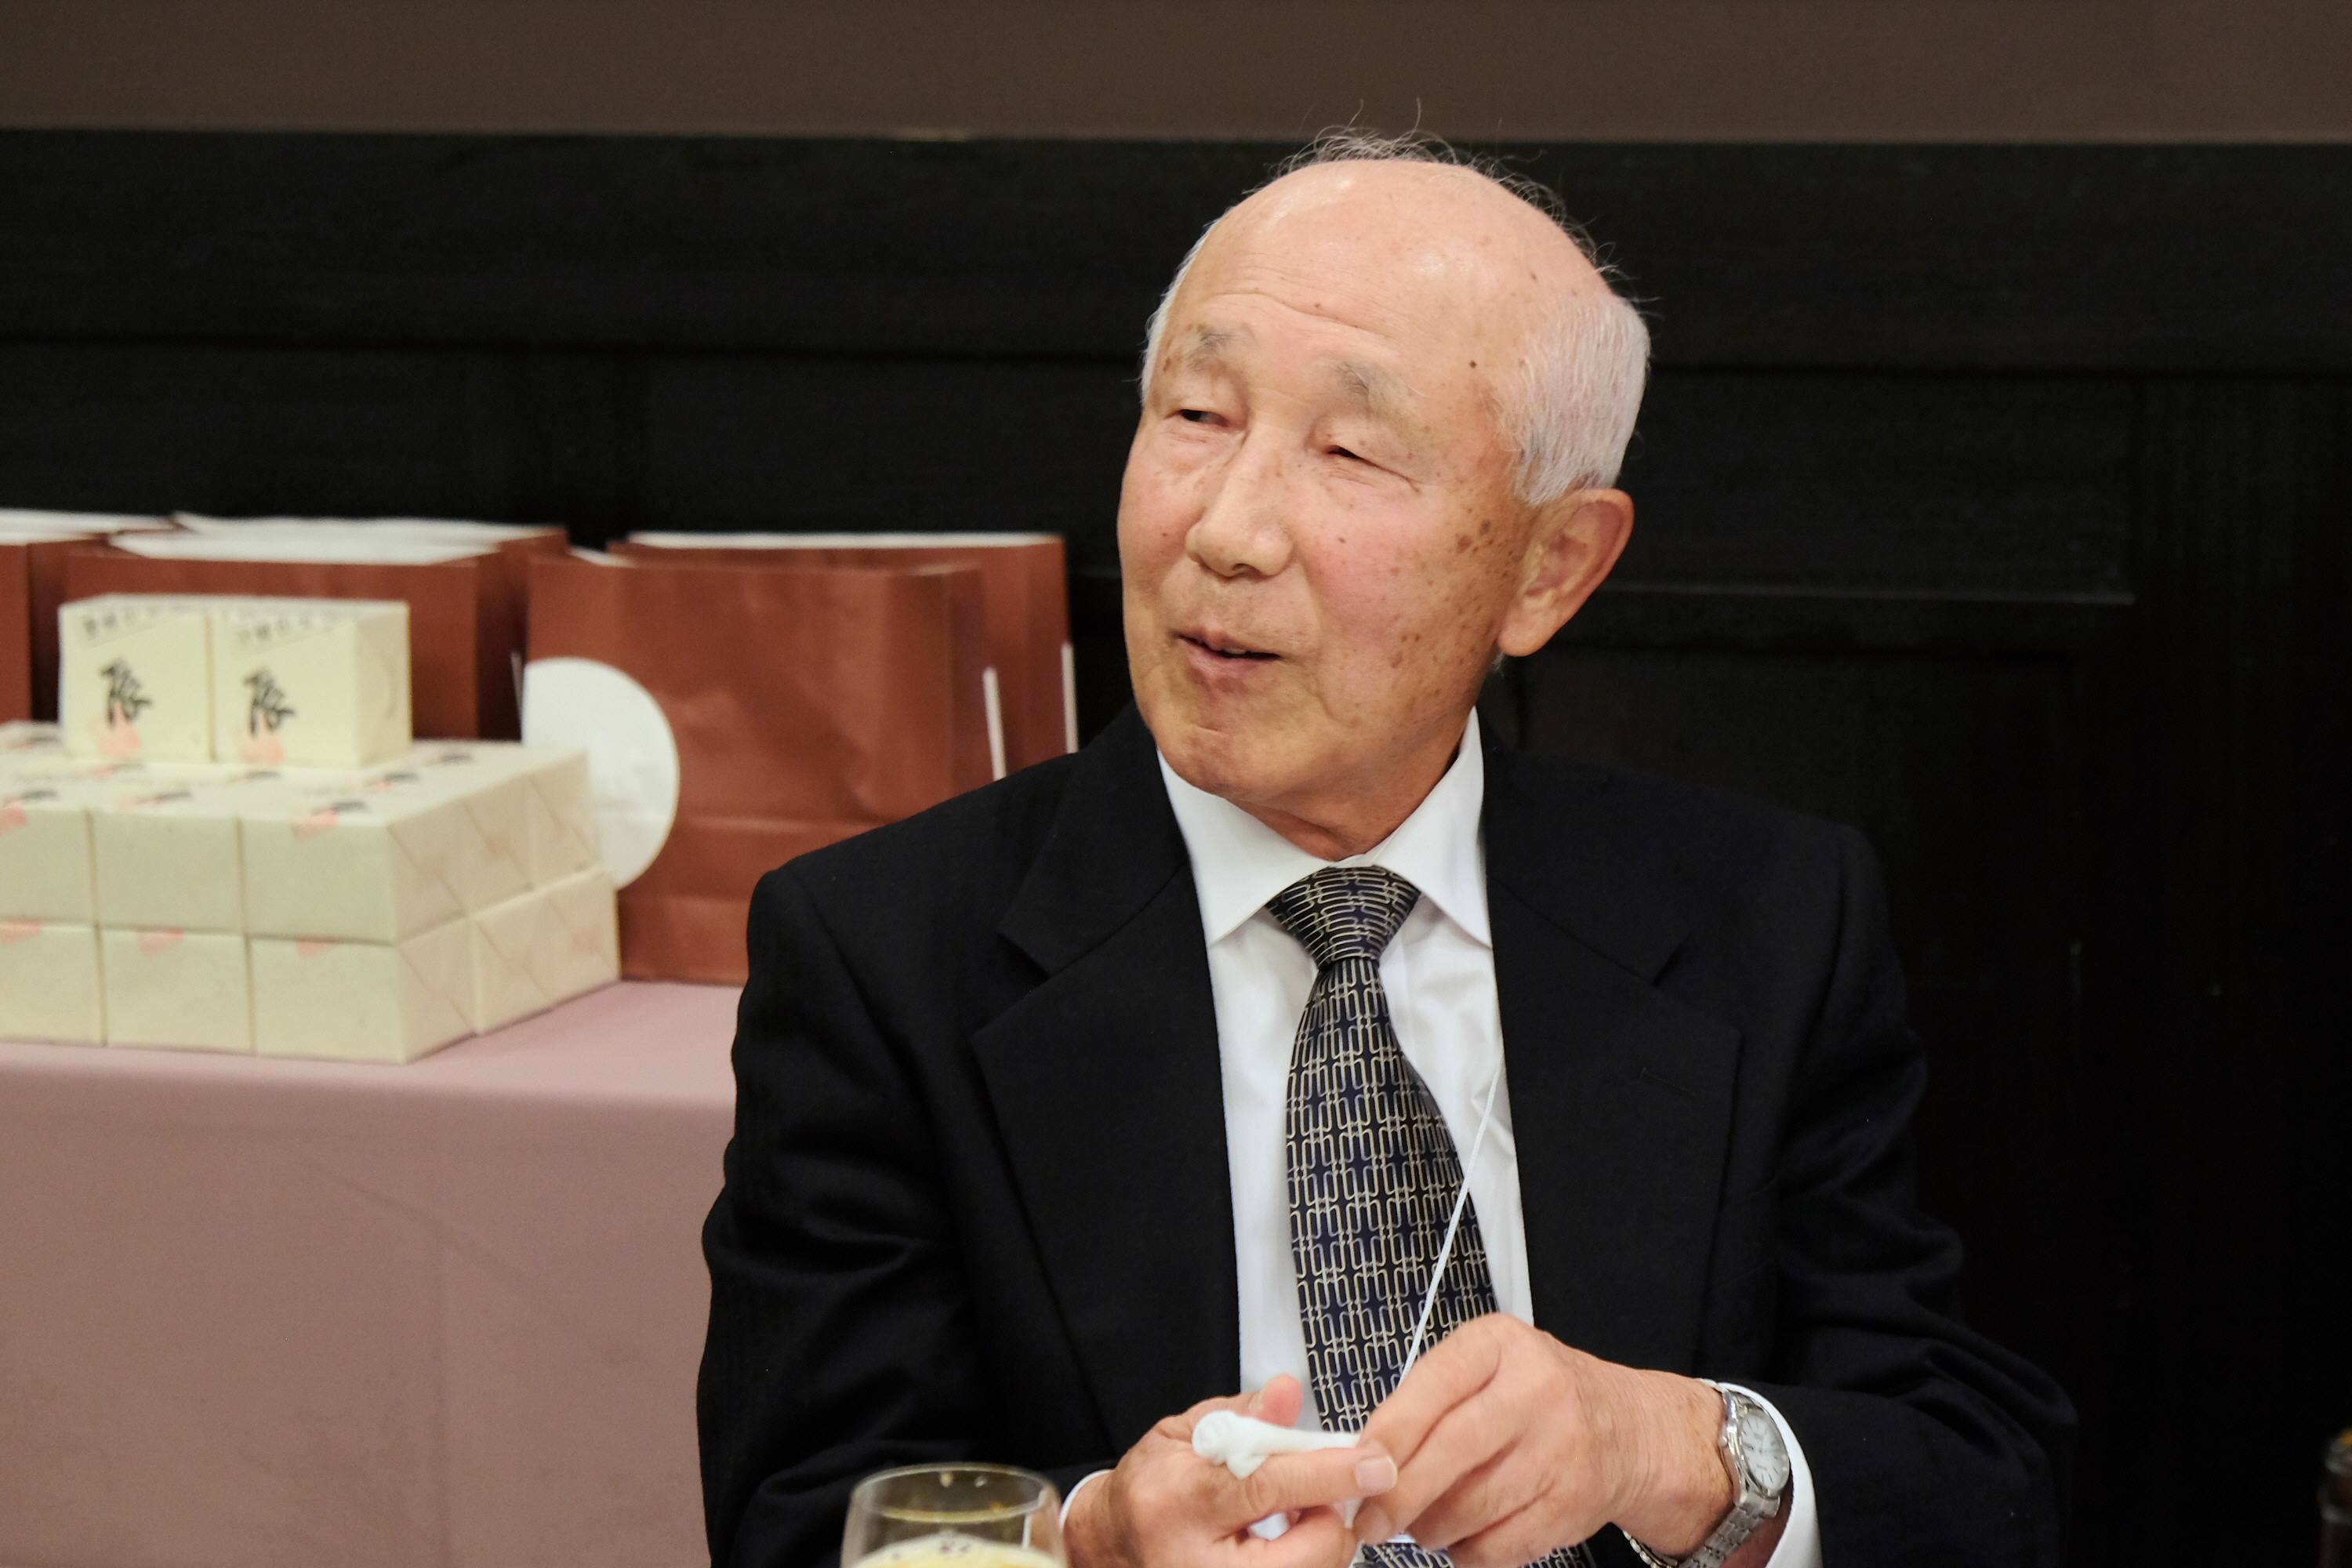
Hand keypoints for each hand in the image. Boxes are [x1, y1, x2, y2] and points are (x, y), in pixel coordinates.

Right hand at [1067, 1376, 1398, 1567]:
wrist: (1115, 1544)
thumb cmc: (1152, 1489)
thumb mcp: (1185, 1433)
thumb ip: (1244, 1415)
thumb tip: (1288, 1392)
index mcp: (1182, 1501)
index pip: (1269, 1486)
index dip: (1329, 1472)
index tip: (1375, 1464)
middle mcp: (1201, 1564)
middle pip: (1310, 1551)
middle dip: (1333, 1515)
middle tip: (1323, 1490)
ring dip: (1323, 1537)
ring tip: (1293, 1512)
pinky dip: (1308, 1555)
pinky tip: (1286, 1538)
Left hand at [1354, 1315, 1750, 1567]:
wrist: (1626, 1429)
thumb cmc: (1536, 1394)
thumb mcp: (1485, 1368)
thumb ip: (1426, 1401)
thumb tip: (1363, 1458)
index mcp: (1501, 1345)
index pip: (1434, 1386)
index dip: (1390, 1433)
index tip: (1356, 1467)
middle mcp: (1537, 1391)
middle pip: (1452, 1451)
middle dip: (1399, 1495)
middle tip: (1368, 1519)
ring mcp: (1560, 1449)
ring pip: (1472, 1506)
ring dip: (1430, 1527)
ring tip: (1418, 1523)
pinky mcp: (1572, 1505)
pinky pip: (1500, 1544)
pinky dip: (1468, 1551)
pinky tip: (1462, 1536)